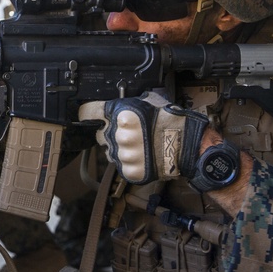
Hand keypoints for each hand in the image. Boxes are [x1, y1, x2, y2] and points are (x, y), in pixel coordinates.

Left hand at [79, 93, 207, 183]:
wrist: (187, 145)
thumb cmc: (170, 121)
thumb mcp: (149, 101)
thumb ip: (127, 103)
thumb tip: (116, 102)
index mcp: (120, 115)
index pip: (89, 113)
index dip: (87, 114)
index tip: (85, 116)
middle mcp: (118, 135)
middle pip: (101, 134)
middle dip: (110, 133)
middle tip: (129, 134)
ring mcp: (123, 155)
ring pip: (111, 152)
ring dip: (121, 149)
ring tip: (140, 146)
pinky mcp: (130, 170)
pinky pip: (122, 166)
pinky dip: (130, 163)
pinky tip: (142, 157)